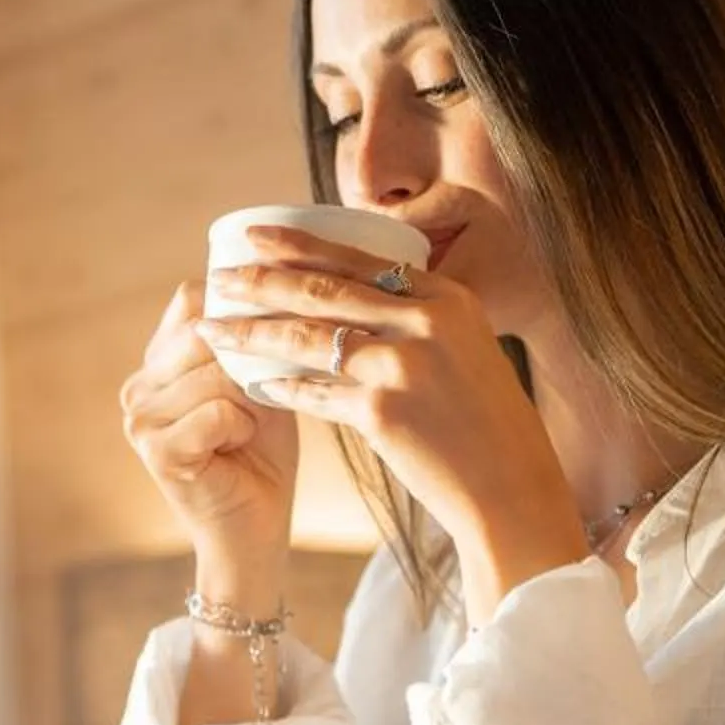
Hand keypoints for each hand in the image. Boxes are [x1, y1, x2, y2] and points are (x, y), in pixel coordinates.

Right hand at [117, 277, 300, 591]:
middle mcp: (138, 387)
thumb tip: (263, 287)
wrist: (256, 529)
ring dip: (249, 399)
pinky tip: (239, 447)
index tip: (271, 332)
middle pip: (204, 333)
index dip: (237, 310)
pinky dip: (242, 426)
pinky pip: (215, 411)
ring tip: (248, 428)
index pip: (191, 301)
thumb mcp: (256, 382)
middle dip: (247, 360)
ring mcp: (140, 419)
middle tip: (261, 398)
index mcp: (157, 364)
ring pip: (213, 372)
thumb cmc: (262, 455)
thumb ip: (245, 340)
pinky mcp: (156, 450)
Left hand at [195, 226, 589, 620]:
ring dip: (252, 332)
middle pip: (323, 290)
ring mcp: (403, 366)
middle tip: (218, 277)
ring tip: (213, 329)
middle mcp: (426, 322)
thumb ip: (416, 319)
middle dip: (261, 280)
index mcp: (446, 297)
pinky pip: (313, 393)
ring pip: (307, 338)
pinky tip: (250, 384)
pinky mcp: (382, 413)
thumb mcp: (464, 347)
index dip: (299, 245)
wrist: (512, 487)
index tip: (254, 237)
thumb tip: (351, 299)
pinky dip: (280, 388)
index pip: (359, 260)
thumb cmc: (485, 421)